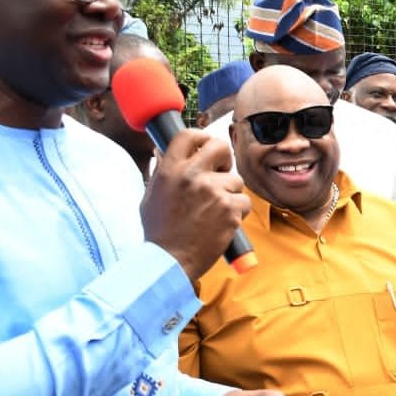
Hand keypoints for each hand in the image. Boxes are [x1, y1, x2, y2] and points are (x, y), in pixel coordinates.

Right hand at [141, 129, 250, 281]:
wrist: (169, 261)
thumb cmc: (160, 231)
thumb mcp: (151, 194)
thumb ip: (162, 171)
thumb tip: (163, 149)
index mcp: (170, 170)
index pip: (188, 135)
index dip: (201, 137)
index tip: (206, 145)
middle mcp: (192, 175)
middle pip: (220, 146)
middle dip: (225, 158)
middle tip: (221, 172)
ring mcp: (213, 191)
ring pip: (235, 180)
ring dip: (230, 193)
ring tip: (214, 211)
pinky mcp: (229, 208)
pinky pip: (243, 201)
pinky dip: (237, 212)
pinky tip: (222, 223)